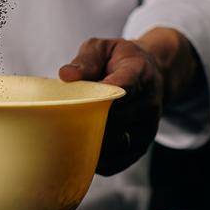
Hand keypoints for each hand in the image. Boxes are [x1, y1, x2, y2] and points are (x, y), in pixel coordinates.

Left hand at [58, 28, 199, 175]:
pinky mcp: (142, 145)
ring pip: (114, 145)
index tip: (79, 100)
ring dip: (87, 144)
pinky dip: (96, 161)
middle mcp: (148, 101)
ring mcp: (147, 126)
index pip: (123, 87)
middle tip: (56, 121)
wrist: (152, 73)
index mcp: (138, 72)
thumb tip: (65, 75)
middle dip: (83, 122)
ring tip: (66, 135)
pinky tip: (80, 150)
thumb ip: (86, 60)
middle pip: (114, 121)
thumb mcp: (103, 47)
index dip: (100, 97)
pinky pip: (117, 162)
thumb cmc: (119, 60)